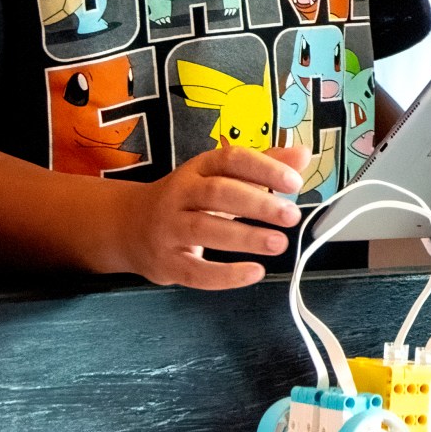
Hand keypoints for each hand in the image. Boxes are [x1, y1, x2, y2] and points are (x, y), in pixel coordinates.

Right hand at [110, 145, 305, 289]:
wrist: (127, 226)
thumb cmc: (187, 200)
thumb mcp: (221, 177)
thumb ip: (263, 167)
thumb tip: (303, 156)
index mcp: (198, 168)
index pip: (231, 159)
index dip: (263, 168)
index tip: (294, 182)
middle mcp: (180, 194)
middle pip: (217, 193)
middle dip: (258, 204)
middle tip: (291, 216)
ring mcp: (168, 229)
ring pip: (205, 230)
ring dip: (245, 238)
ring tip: (280, 243)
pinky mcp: (165, 263)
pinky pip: (194, 271)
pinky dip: (225, 275)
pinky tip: (254, 272)